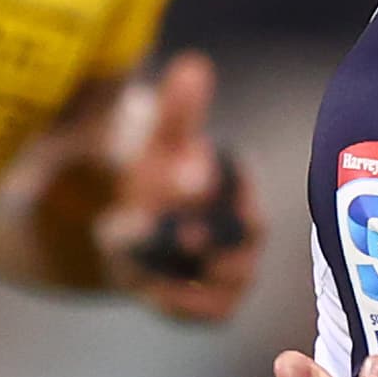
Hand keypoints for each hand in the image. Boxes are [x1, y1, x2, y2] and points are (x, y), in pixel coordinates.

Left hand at [96, 52, 263, 322]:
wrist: (129, 231)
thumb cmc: (149, 176)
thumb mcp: (155, 142)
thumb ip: (176, 113)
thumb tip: (194, 66)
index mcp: (236, 180)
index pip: (236, 179)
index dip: (212, 177)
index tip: (181, 169)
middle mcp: (249, 225)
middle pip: (241, 234)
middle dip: (207, 234)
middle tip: (177, 231)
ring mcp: (239, 267)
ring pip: (227, 276)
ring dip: (185, 271)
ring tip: (144, 262)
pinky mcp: (219, 303)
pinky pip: (208, 310)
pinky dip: (177, 302)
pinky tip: (146, 289)